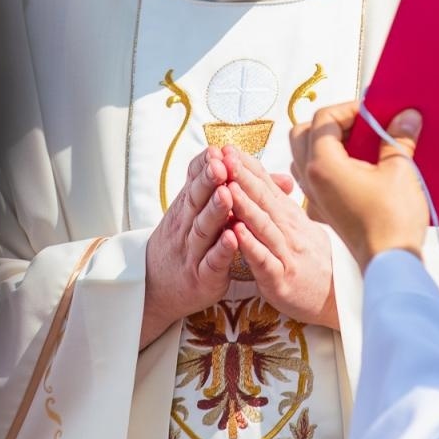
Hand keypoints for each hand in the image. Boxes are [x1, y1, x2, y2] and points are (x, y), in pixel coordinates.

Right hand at [141, 147, 238, 347]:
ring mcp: (193, 251)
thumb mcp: (204, 213)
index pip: (194, 180)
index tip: (218, 150)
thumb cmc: (188, 243)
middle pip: (197, 199)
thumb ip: (236, 191)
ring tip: (226, 194)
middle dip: (209, 181)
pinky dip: (221, 251)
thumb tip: (284, 179)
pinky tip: (232, 239)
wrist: (154, 287)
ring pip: (203, 229)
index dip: (205, 166)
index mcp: (189, 206)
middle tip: (221, 164)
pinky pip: (211, 263)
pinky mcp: (201, 277)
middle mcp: (187, 224)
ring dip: (215, 211)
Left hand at [221, 146, 339, 329]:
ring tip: (228, 186)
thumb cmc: (313, 261)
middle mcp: (288, 229)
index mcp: (289, 216)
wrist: (336, 298)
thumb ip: (281, 204)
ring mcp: (286, 253)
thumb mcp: (300, 227)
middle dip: (242, 176)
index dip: (247, 166)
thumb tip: (269, 178)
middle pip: (263, 199)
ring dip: (245, 205)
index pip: (266, 185)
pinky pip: (265, 260)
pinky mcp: (282, 278)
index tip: (228, 147)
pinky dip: (251, 245)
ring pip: (264, 225)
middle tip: (223, 156)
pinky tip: (238, 232)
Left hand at [290, 102, 426, 269]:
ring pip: (303, 156)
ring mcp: (313, 196)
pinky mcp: (323, 210)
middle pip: (302, 133)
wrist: (389, 263)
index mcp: (323, 164)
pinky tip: (355, 170)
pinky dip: (327, 166)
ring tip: (358, 146)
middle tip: (360, 125)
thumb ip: (398, 138)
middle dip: (329, 123)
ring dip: (325, 144)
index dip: (348, 109)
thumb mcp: (400, 171)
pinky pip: (313, 178)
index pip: (323, 118)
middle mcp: (310, 178)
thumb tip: (406, 116)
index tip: (372, 113)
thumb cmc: (392, 221)